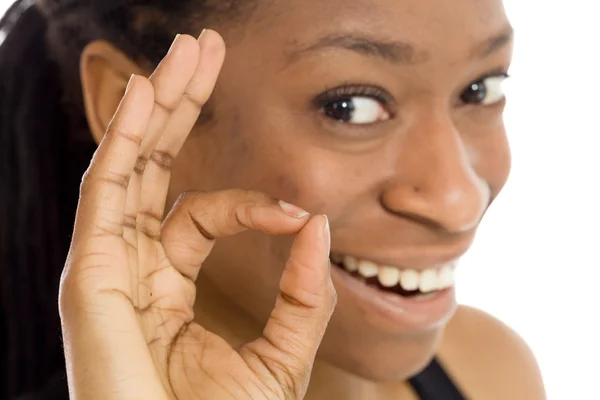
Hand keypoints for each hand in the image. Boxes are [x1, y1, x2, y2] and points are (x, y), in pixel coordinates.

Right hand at [59, 30, 335, 399]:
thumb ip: (302, 294)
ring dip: (155, 105)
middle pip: (154, 169)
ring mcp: (108, 268)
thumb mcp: (280, 357)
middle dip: (181, 108)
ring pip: (129, 166)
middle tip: (205, 49)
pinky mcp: (91, 276)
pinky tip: (148, 93)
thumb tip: (317, 224)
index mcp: (168, 283)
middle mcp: (133, 267)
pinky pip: (105, 193)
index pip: (203, 212)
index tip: (299, 213)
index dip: (254, 203)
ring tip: (183, 51)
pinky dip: (123, 140)